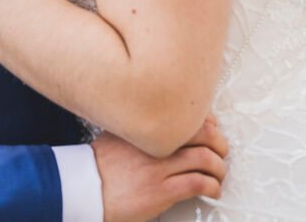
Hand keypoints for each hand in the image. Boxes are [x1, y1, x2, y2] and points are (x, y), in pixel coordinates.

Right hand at [93, 115, 228, 221]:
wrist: (84, 190)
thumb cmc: (98, 168)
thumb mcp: (115, 135)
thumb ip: (138, 130)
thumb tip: (158, 130)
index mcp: (144, 127)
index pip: (184, 115)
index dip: (205, 122)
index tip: (211, 128)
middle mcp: (153, 143)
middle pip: (201, 133)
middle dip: (218, 142)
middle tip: (221, 150)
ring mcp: (158, 167)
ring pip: (205, 158)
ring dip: (219, 167)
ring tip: (218, 173)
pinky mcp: (161, 190)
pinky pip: (198, 183)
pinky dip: (212, 186)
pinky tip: (213, 190)